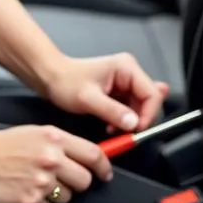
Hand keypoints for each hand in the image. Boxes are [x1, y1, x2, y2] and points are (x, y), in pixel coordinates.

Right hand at [0, 124, 112, 202]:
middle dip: (77, 182)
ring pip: (68, 197)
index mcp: (53, 138)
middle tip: (62, 179)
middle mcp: (51, 159)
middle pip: (84, 180)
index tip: (104, 173)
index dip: (103, 167)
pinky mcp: (30, 201)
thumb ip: (62, 143)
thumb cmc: (1, 145)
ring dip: (57, 194)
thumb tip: (91, 157)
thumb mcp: (34, 133)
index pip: (94, 155)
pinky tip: (24, 190)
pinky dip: (40, 202)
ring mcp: (41, 182)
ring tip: (35, 182)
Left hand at [42, 54, 170, 132]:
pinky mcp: (119, 92)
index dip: (148, 114)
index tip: (137, 130)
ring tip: (112, 128)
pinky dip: (123, 121)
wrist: (50, 78)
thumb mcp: (88, 99)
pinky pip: (130, 110)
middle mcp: (129, 73)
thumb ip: (112, 111)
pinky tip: (110, 125)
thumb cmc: (65, 81)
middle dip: (138, 120)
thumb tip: (133, 123)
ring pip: (140, 109)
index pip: (152, 94)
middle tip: (124, 134)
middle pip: (148, 102)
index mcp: (126, 68)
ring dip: (129, 122)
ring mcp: (125, 83)